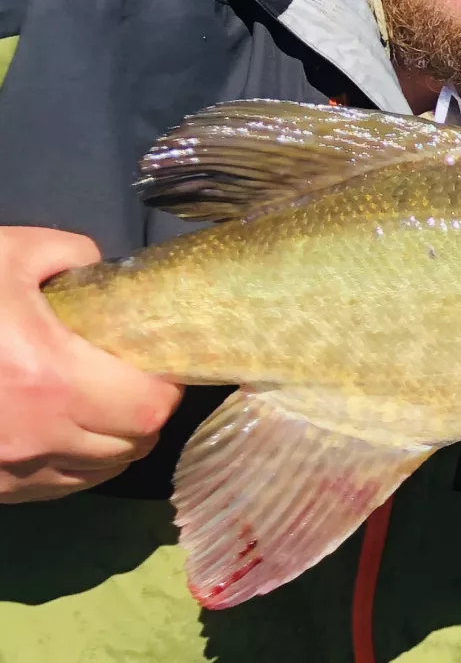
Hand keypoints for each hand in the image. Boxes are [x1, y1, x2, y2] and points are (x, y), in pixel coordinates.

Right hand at [0, 227, 180, 501]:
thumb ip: (71, 254)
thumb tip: (98, 270)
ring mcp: (5, 470)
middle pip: (130, 446)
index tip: (154, 364)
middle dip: (142, 415)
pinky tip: (57, 432)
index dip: (163, 387)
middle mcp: (34, 436)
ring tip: (98, 408)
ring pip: (94, 474)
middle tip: (130, 383)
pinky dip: (68, 466)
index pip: (149, 408)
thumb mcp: (7, 252)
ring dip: (109, 445)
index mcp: (50, 377)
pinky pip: (50, 488)